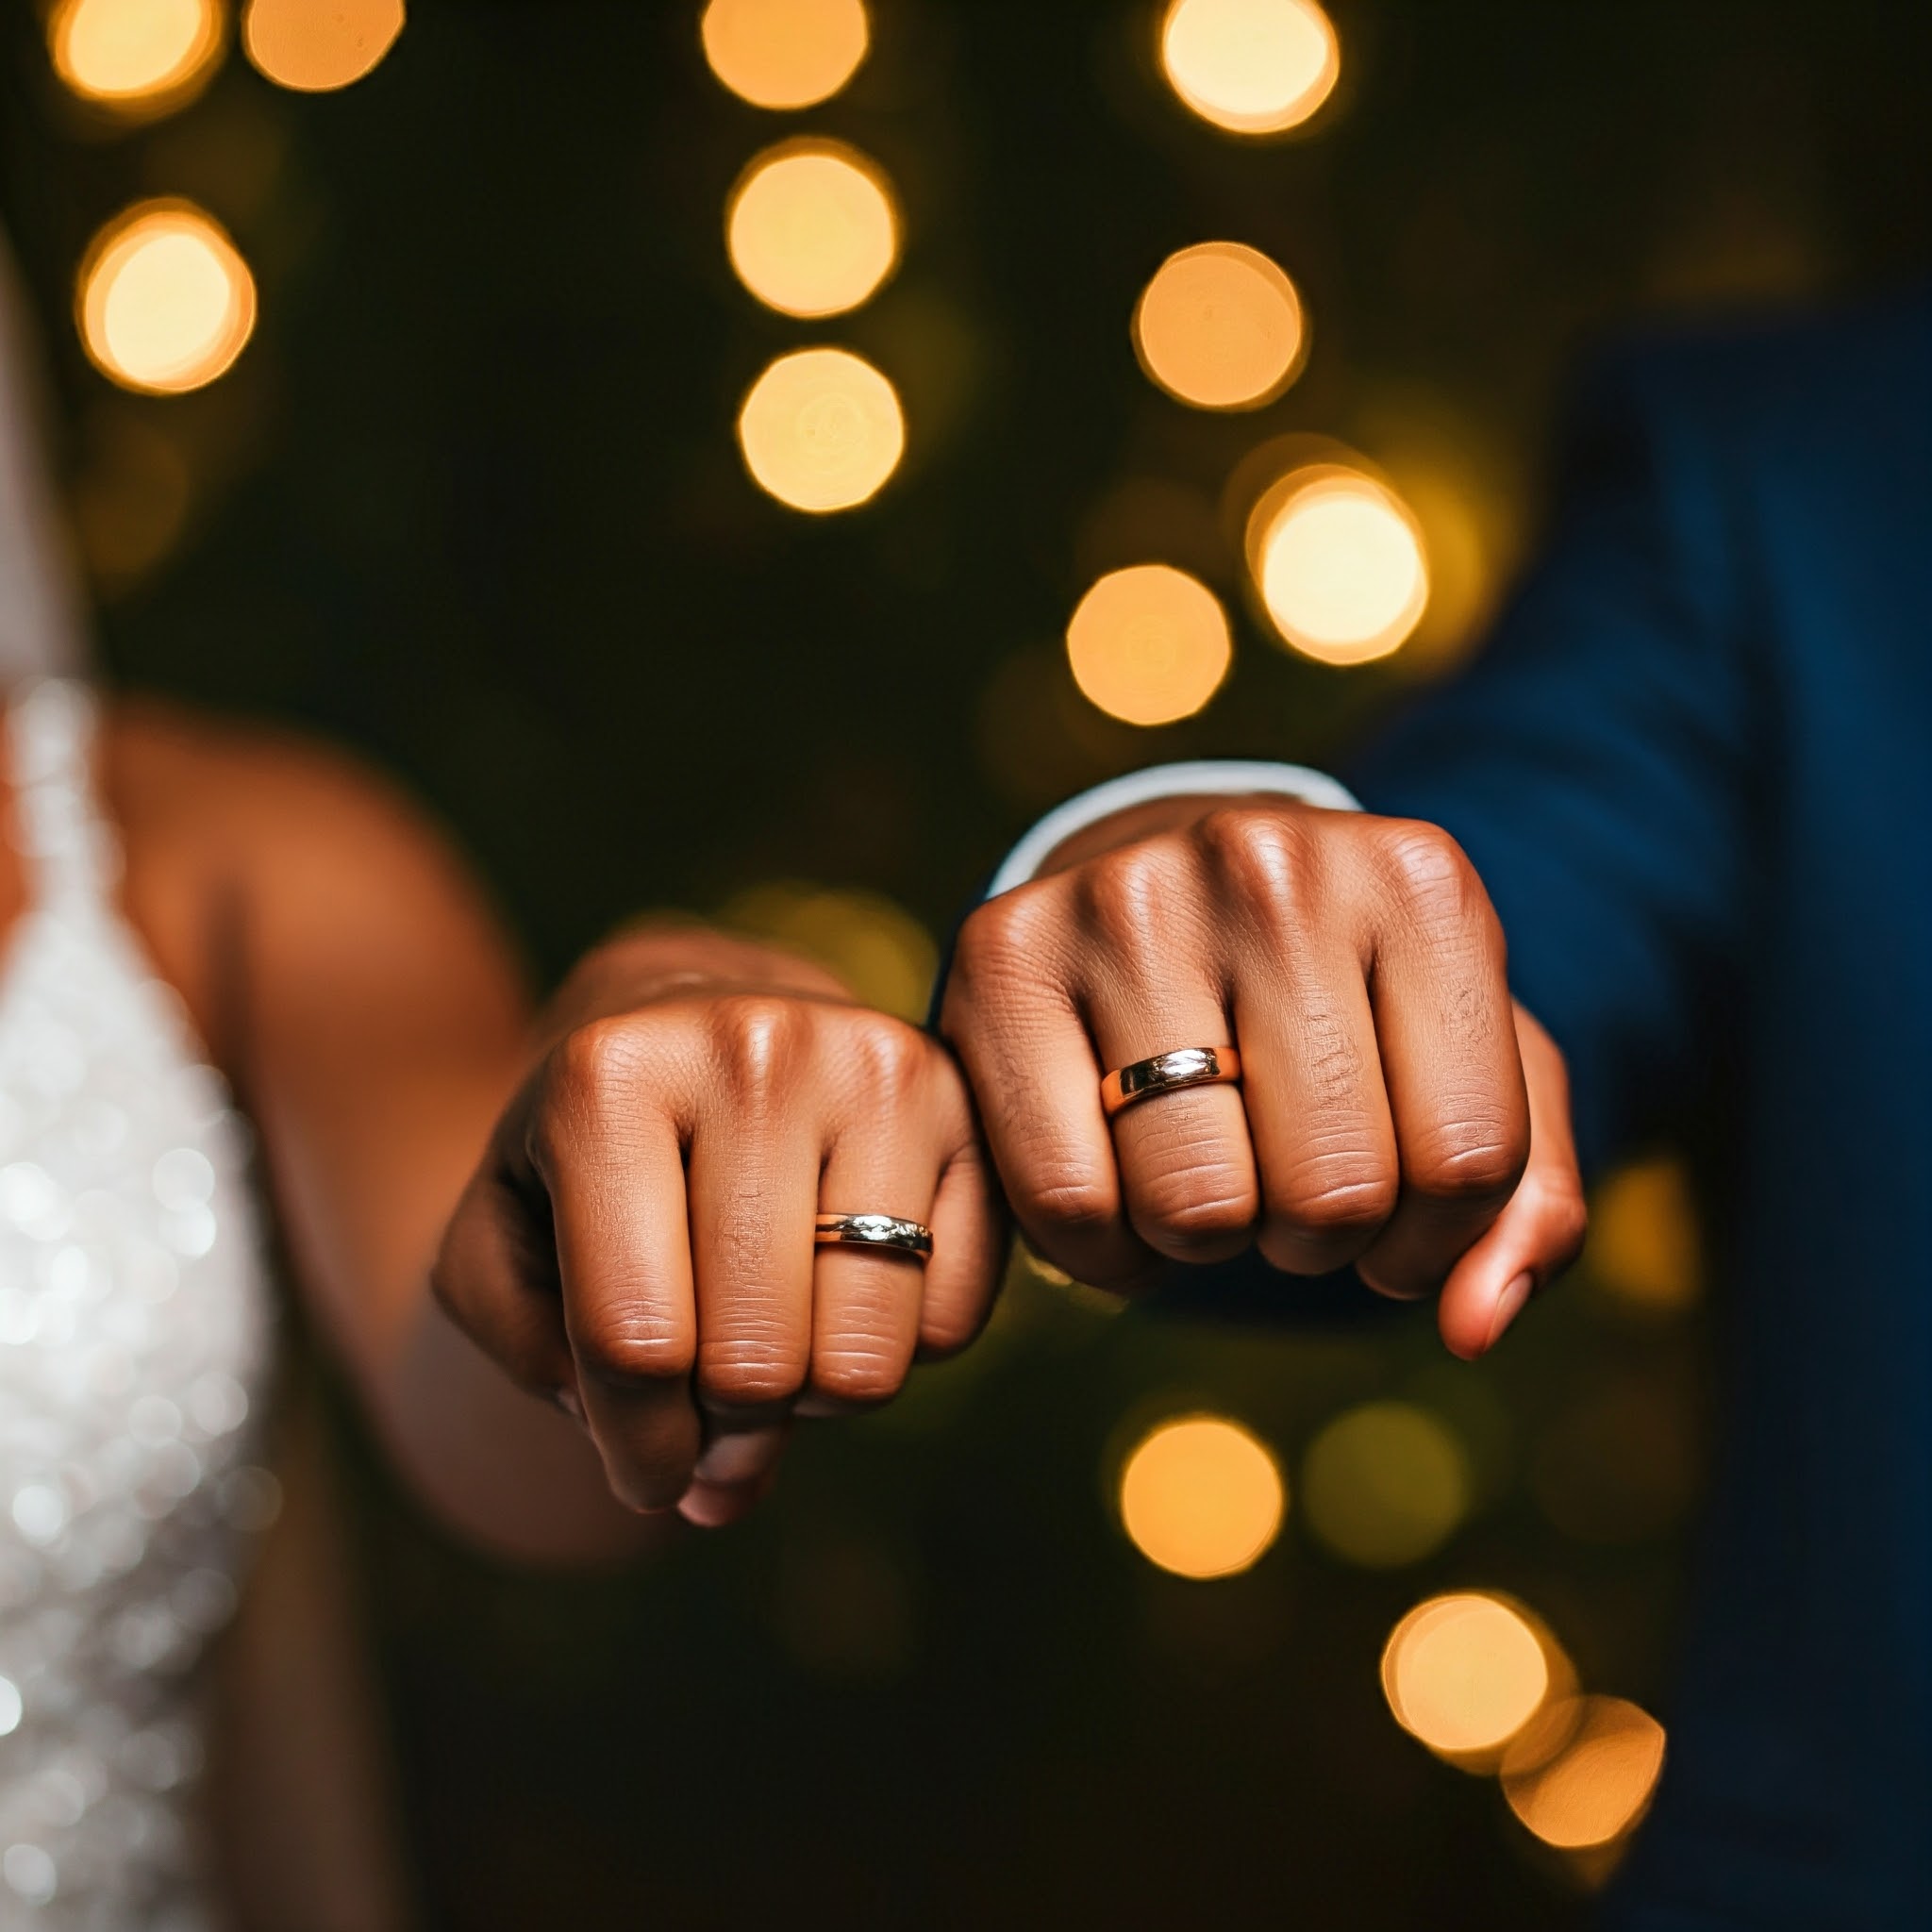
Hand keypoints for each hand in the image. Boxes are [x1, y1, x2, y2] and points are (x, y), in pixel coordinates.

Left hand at [433, 929, 1004, 1524]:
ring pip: (864, 1359)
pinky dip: (898, 1346)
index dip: (637, 1451)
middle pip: (755, 1362)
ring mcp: (878, 1066)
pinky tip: (846, 1282)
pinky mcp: (969, 1106)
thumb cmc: (590, 1157)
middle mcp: (756, 1046)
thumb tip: (710, 1492)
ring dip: (813, 1397)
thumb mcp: (497, 1243)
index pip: (634, 1341)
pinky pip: (951, 1323)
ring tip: (774, 1334)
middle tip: (711, 1395)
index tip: (643, 1472)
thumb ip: (542, 1366)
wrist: (698, 1023)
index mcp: (609, 1075)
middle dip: (725, 1427)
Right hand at [941, 798, 1584, 1355]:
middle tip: (1286, 1182)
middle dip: (1316, 1238)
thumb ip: (1526, 1209)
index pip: (1469, 1161)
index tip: (1395, 1207)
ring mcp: (1126, 897)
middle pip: (1332, 1192)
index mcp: (1419, 881)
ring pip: (1195, 1205)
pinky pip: (1069, 1204)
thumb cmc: (1344, 1009)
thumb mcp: (1471, 1075)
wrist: (1174, 893)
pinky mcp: (1003, 947)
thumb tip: (1473, 1325)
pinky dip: (1104, 1252)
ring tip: (1206, 1172)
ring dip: (1207, 1243)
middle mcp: (1270, 863)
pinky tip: (1121, 1186)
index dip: (1435, 1237)